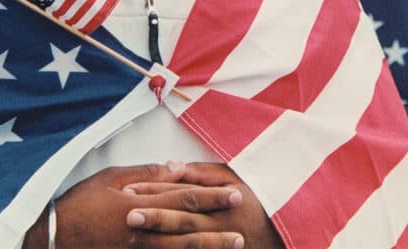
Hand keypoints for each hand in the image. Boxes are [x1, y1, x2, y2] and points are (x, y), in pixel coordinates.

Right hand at [22, 162, 244, 248]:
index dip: (212, 198)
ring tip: (232, 247)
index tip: (234, 195)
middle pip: (188, 228)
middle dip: (217, 228)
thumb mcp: (111, 179)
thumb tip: (178, 167)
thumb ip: (148, 174)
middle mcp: (142, 230)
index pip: (184, 199)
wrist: (50, 238)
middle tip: (242, 229)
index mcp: (140, 204)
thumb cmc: (79, 204)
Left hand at [125, 163, 283, 248]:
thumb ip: (203, 173)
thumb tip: (173, 166)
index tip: (130, 189)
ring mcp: (217, 244)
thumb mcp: (234, 178)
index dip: (156, 191)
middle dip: (154, 217)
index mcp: (222, 200)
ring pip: (185, 243)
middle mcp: (219, 224)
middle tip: (127, 215)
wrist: (280, 232)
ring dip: (159, 239)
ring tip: (134, 236)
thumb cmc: (254, 200)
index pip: (183, 193)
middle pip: (182, 220)